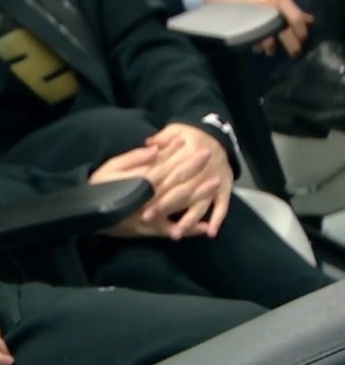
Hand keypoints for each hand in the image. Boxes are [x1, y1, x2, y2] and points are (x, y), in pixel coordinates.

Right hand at [93, 140, 213, 238]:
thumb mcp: (110, 168)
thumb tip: (154, 148)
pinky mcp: (150, 229)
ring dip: (199, 194)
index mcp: (140, 181)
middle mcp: (150, 198)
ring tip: (215, 184)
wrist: (87, 215)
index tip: (188, 141)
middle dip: (193, 168)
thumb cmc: (97, 188)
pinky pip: (174, 229)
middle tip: (209, 155)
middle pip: (176, 182)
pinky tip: (206, 227)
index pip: (164, 165)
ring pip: (180, 203)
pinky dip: (190, 229)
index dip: (177, 153)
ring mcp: (152, 215)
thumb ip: (132, 159)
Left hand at [144, 124, 233, 238]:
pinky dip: (218, 219)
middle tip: (147, 220)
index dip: (152, 186)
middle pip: (180, 191)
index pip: (166, 173)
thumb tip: (147, 143)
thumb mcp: (175, 130)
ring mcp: (215, 180)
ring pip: (200, 203)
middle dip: (164, 206)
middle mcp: (201, 170)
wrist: (219, 134)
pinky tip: (210, 233)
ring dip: (189, 220)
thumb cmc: (190, 134)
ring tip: (176, 234)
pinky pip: (223, 206)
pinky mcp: (226, 188)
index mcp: (187, 154)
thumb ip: (161, 138)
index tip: (137, 197)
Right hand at [204, 0, 312, 56]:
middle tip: (295, 53)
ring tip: (272, 51)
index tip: (303, 39)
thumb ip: (290, 7)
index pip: (297, 20)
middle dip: (293, 47)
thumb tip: (308, 21)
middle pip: (286, 35)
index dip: (303, 32)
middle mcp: (269, 9)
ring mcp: (255, 20)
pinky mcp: (243, 27)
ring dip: (272, 49)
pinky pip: (254, 41)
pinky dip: (258, 45)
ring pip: (269, 42)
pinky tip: (258, 46)